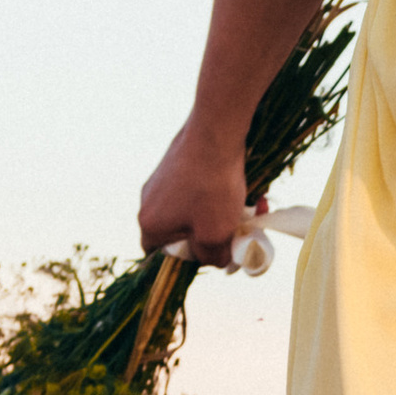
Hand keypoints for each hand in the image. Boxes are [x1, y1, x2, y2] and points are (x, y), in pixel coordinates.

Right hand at [137, 119, 252, 266]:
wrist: (215, 133)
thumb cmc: (212, 189)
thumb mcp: (216, 236)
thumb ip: (212, 258)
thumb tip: (213, 260)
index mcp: (150, 225)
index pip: (159, 256)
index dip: (187, 261)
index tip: (211, 255)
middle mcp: (147, 202)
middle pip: (180, 233)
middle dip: (211, 235)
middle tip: (237, 232)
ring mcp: (160, 180)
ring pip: (192, 209)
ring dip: (220, 213)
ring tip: (247, 207)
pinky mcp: (175, 163)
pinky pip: (195, 188)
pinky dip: (217, 193)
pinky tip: (240, 187)